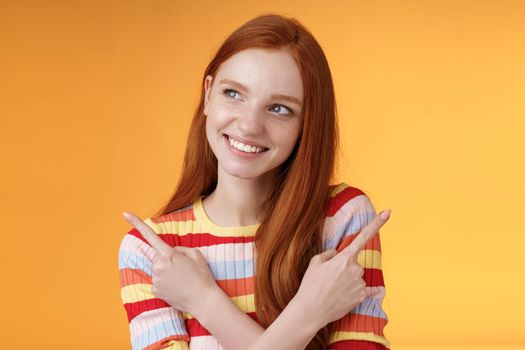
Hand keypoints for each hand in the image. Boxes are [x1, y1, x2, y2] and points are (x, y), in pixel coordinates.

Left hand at [122, 211, 219, 314]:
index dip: (136, 223)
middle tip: (183, 268)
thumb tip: (170, 252)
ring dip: (167, 272)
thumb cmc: (202, 276)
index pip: (150, 236)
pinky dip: (165, 283)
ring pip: (158, 269)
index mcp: (168, 254)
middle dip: (167, 259)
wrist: (203, 300)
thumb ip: (179, 249)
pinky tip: (177, 287)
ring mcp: (155, 279)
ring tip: (182, 279)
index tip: (124, 213)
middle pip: (158, 257)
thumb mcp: (196, 254)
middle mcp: (159, 266)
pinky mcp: (155, 290)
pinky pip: (158, 281)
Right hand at [293, 208, 390, 327]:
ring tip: (333, 289)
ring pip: (358, 277)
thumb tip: (338, 255)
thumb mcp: (315, 262)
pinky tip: (372, 292)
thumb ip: (329, 254)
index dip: (377, 223)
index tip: (388, 212)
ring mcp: (360, 284)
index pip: (364, 236)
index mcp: (344, 257)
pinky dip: (369, 291)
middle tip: (330, 278)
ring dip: (349, 280)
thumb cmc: (310, 285)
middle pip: (355, 263)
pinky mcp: (361, 297)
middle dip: (345, 268)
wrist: (310, 310)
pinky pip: (369, 291)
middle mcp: (356, 269)